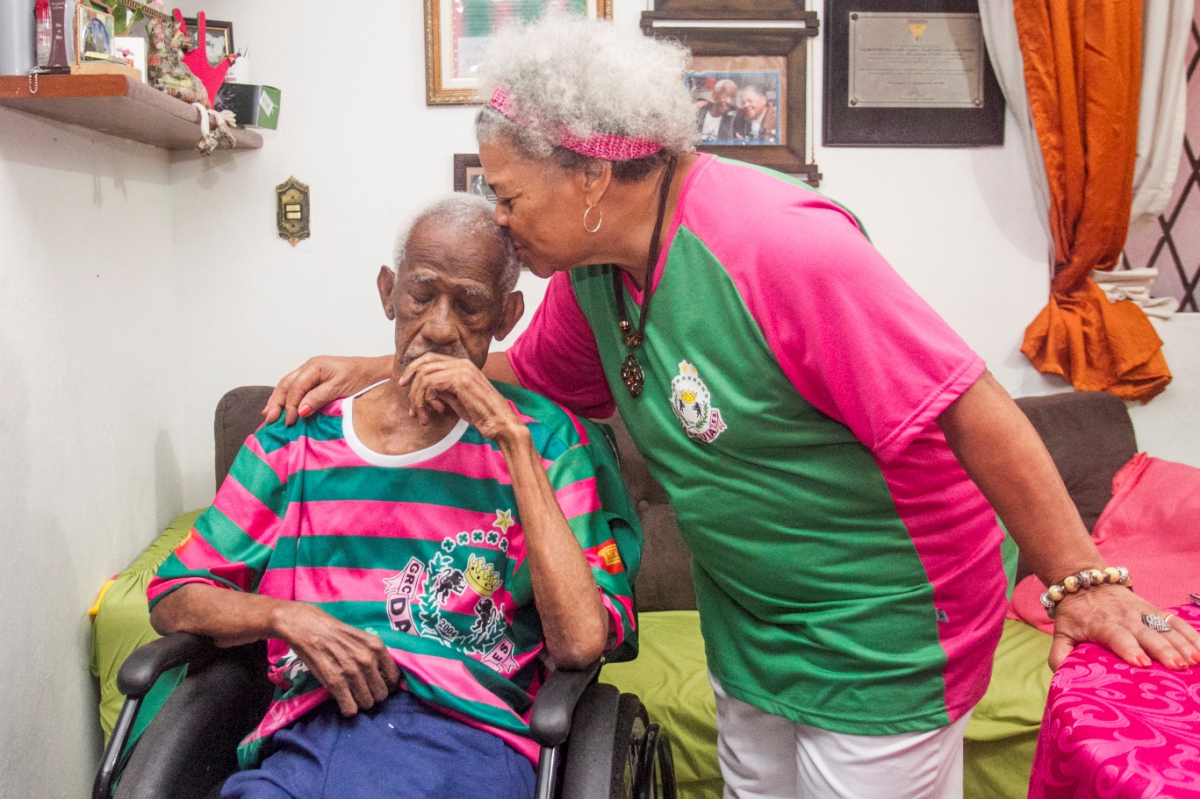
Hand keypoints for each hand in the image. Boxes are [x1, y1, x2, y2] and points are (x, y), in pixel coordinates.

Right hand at [263, 355, 389, 425]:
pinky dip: (286, 397)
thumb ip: (319, 398)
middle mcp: (309, 367)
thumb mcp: (340, 388)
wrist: (375, 371)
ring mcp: (311, 371)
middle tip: (269, 419)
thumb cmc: (360, 378)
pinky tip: (281, 406)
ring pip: (287, 385)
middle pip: (286, 384)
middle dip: (276, 402)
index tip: (289, 422)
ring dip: (277, 399)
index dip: (290, 406)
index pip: (296, 388)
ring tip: (268, 414)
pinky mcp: (315, 378)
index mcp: (314, 366)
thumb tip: (301, 411)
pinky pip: (295, 387)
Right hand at [272, 602, 400, 715]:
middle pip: (381, 694)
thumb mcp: (363, 638)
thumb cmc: (336, 633)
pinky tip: (343, 701)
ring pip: (367, 703)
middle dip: (373, 696)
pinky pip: (350, 708)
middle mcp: (368, 660)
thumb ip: (376, 656)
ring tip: (352, 696)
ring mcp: (352, 671)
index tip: (378, 687)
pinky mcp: (335, 681)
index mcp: (377, 647)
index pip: (394, 678)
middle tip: (363, 692)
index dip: (387, 685)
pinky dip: (348, 709)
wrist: (309, 627)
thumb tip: (386, 678)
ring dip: (360, 703)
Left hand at [399, 354, 525, 444]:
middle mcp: (462, 363)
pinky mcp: (459, 380)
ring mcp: (461, 370)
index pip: (430, 358)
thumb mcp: (457, 400)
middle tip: (410, 406)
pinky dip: (426, 400)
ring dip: (418, 398)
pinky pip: (430, 384)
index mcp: (463, 365)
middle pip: (424, 363)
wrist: (500, 422)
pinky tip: (436, 411)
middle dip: (411, 384)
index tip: (404, 384)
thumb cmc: (482, 414)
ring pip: (424, 376)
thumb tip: (424, 390)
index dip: (413, 369)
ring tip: (422, 415)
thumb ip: (442, 391)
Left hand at [1049, 584, 1199, 670]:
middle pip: (1146, 633)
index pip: (1117, 636)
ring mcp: (1142, 612)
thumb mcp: (1061, 633)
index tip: (1142, 663)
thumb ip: (1059, 654)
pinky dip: (1191, 634)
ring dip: (1182, 643)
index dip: (1129, 648)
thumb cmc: (1075, 615)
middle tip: (1178, 666)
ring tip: (1196, 660)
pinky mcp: (1154, 609)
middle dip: (1163, 649)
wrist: (1084, 582)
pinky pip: (1175, 621)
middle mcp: (1124, 617)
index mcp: (1101, 624)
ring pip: (1164, 626)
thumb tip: (1062, 675)